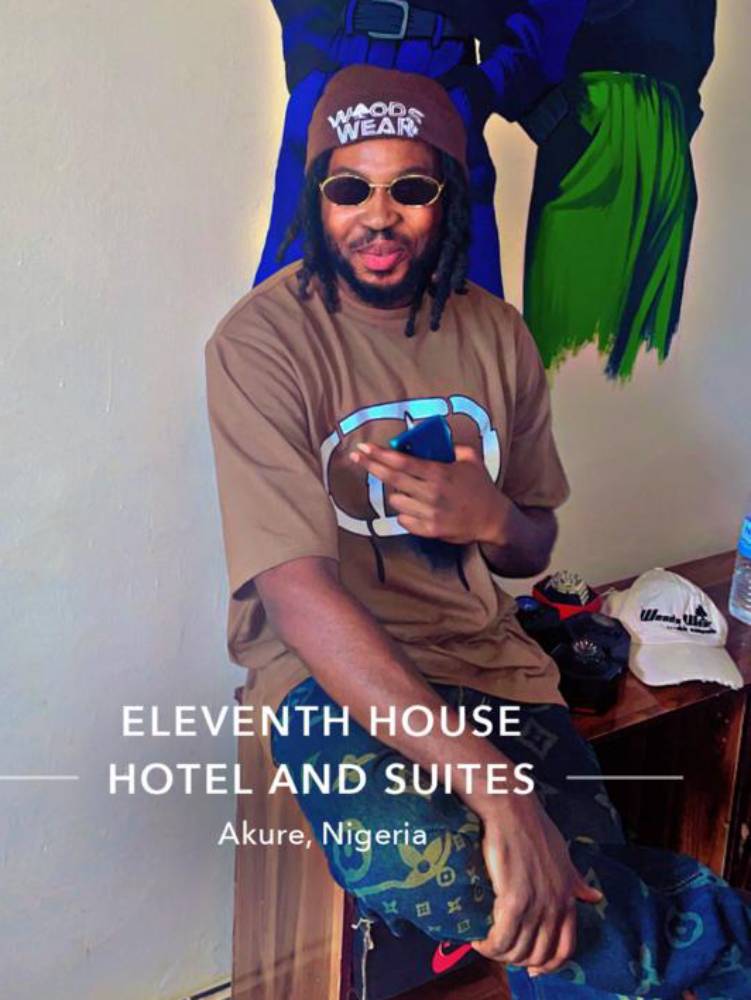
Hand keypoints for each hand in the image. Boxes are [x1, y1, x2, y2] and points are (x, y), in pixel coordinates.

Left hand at [350, 442, 506, 544]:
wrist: (493, 519)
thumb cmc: (481, 487)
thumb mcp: (471, 459)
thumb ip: (454, 447)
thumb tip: (437, 439)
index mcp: (439, 473)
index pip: (403, 462)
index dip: (380, 454)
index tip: (364, 447)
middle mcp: (432, 493)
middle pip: (392, 479)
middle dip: (371, 466)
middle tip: (357, 457)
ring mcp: (429, 514)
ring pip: (396, 502)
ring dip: (396, 493)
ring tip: (407, 490)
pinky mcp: (429, 530)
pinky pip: (403, 521)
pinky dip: (404, 514)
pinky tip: (414, 508)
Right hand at [471, 796, 602, 975]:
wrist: (512, 809)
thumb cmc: (533, 827)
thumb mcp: (563, 856)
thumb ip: (575, 880)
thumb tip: (595, 897)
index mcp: (568, 897)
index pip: (565, 948)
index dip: (547, 965)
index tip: (532, 968)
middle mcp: (556, 906)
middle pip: (539, 955)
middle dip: (519, 960)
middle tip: (501, 951)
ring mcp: (536, 905)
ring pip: (519, 951)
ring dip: (500, 955)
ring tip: (485, 945)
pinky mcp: (514, 900)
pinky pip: (502, 938)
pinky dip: (489, 945)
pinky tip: (478, 939)